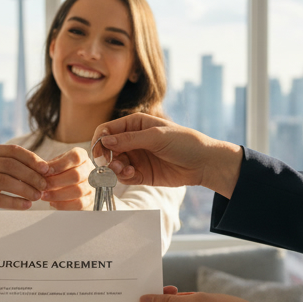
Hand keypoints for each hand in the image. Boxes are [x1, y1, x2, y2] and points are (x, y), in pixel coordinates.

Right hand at [0, 145, 50, 229]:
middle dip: (31, 175)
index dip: (32, 159)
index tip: (47, 169)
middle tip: (44, 185)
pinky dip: (15, 202)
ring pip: (5, 181)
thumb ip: (11, 165)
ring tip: (38, 196)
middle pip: (10, 165)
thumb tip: (44, 168)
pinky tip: (26, 205)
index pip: (13, 151)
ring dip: (25, 189)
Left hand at [41, 147, 94, 210]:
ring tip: (44, 195)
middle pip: (76, 175)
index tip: (45, 171)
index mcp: (82, 157)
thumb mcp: (56, 165)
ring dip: (57, 194)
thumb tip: (41, 170)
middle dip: (56, 181)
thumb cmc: (62, 173)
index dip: (59, 164)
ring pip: (77, 191)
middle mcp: (91, 170)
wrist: (74, 186)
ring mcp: (93, 187)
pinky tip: (52, 203)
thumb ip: (50, 166)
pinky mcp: (91, 201)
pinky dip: (63, 204)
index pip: (75, 157)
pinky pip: (78, 204)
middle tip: (42, 186)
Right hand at [91, 114, 243, 197]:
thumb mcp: (156, 136)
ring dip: (114, 168)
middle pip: (107, 149)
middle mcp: (132, 140)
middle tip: (112, 164)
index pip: (107, 130)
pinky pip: (124, 176)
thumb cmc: (184, 142)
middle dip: (106, 157)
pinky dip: (123, 177)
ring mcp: (136, 157)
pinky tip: (131, 174)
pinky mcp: (141, 174)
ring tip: (123, 170)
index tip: (99, 151)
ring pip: (114, 164)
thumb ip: (129, 139)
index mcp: (135, 124)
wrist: (203, 163)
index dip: (100, 140)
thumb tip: (104, 141)